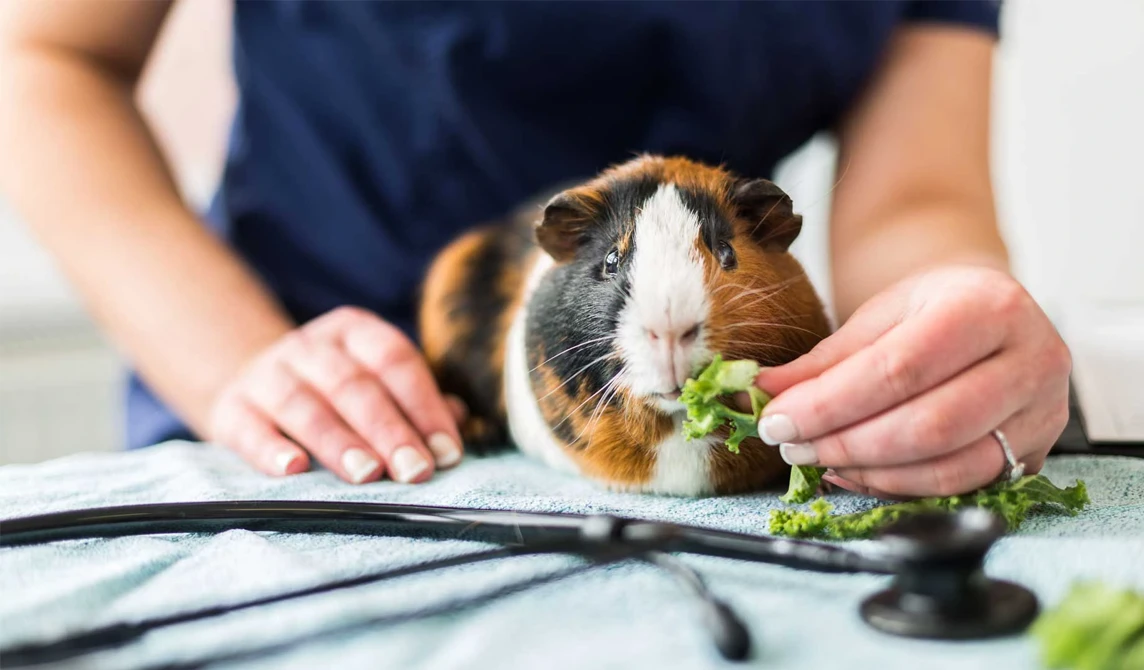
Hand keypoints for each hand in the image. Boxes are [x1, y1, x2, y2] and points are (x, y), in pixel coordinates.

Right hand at [208, 307, 465, 483]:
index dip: (424, 406)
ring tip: (367, 474)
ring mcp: (267, 375)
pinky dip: (269, 449)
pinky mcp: (231, 408)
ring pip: (304, 405)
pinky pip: (250, 427)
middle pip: (354, 386)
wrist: (250, 382)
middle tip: (415, 470)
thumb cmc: (334, 391)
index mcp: (354, 332)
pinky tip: (292, 470)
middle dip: (389, 430)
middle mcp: (310, 347)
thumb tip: (459, 421)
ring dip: (338, 441)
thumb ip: (415, 401)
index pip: (395, 361)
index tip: (448, 452)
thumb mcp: (373, 382)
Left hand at [754, 265, 1071, 498]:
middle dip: (846, 444)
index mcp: (986, 307)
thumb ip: (824, 361)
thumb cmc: (934, 308)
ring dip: (869, 472)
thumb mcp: (879, 317)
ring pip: (949, 466)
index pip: (898, 369)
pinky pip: (962, 486)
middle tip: (792, 447)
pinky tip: (857, 473)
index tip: (777, 420)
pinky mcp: (1036, 452)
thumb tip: (761, 393)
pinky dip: (899, 486)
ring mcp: (1042, 411)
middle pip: (928, 425)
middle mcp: (1030, 359)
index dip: (829, 404)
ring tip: (819, 460)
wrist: (993, 311)